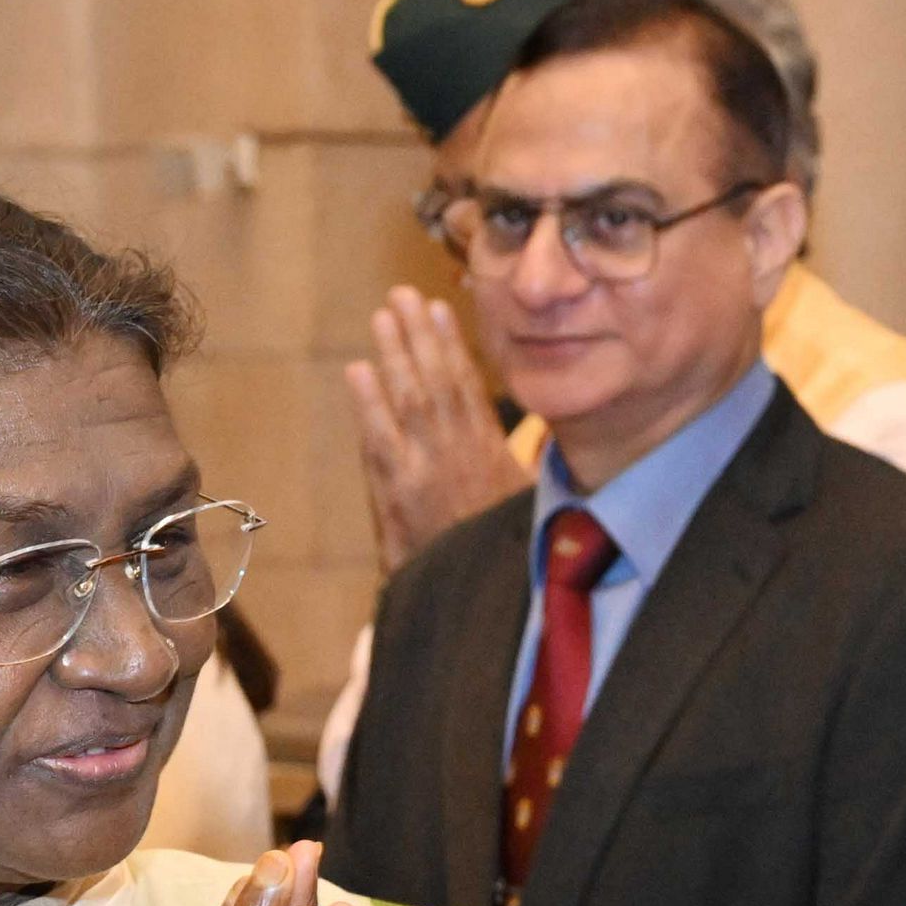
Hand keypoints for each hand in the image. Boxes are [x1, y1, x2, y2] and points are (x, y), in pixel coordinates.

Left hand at [344, 289, 532, 571]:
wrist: (477, 610)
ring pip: (409, 401)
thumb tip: (547, 432)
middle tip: (401, 296)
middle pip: (437, 383)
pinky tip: (358, 370)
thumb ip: (527, 468)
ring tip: (382, 316)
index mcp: (493, 456)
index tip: (439, 309)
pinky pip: (379, 440)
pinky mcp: (397, 497)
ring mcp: (425, 473)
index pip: (468, 388)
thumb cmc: (506, 564)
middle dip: (419, 336)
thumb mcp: (530, 509)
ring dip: (395, 356)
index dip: (452, 345)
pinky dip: (368, 403)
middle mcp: (459, 456)